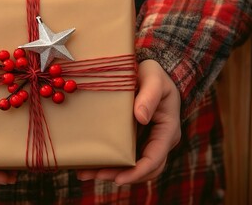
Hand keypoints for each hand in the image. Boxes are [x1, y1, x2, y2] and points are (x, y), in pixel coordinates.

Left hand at [76, 59, 180, 184]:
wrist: (147, 73)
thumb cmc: (153, 74)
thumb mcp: (154, 77)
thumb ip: (150, 94)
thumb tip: (140, 117)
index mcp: (168, 129)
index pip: (156, 158)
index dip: (138, 171)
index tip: (120, 178)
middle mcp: (158, 141)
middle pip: (143, 169)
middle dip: (120, 175)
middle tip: (94, 176)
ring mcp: (146, 142)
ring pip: (131, 167)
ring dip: (109, 173)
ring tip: (84, 174)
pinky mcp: (133, 140)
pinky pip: (122, 157)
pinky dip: (107, 162)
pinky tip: (87, 164)